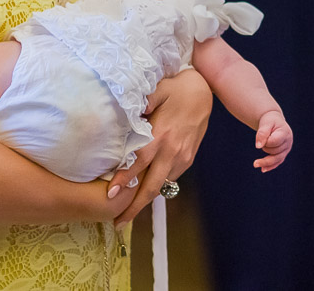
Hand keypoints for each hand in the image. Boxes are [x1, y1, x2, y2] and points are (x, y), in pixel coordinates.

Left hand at [107, 69, 211, 225]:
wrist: (204, 91)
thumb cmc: (176, 89)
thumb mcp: (157, 90)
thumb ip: (140, 103)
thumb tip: (120, 111)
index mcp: (161, 135)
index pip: (139, 163)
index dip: (124, 180)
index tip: (110, 195)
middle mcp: (171, 151)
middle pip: (151, 186)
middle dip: (134, 207)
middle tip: (118, 223)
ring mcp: (182, 157)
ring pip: (161, 185)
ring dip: (145, 199)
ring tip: (128, 210)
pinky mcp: (188, 159)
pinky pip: (170, 177)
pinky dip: (157, 185)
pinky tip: (146, 187)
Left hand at [252, 110, 292, 171]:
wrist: (274, 121)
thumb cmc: (270, 121)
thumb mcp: (265, 123)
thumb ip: (262, 133)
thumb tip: (258, 147)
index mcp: (285, 133)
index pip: (274, 142)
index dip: (266, 141)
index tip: (261, 136)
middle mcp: (288, 142)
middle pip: (274, 151)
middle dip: (265, 148)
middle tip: (263, 140)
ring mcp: (286, 149)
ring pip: (276, 159)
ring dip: (265, 160)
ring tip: (255, 164)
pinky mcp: (283, 154)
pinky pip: (277, 162)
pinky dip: (270, 166)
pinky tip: (263, 169)